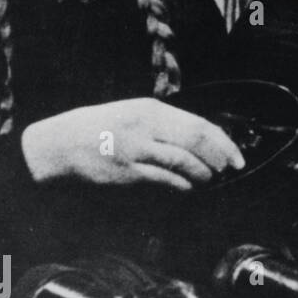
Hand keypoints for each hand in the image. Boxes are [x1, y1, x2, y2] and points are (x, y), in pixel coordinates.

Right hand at [21, 98, 245, 190]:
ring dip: (202, 173)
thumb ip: (164, 123)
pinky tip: (189, 187)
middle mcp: (145, 126)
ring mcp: (135, 149)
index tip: (237, 154)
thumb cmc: (100, 128)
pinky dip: (182, 185)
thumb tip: (202, 138)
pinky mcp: (126, 172)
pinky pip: (164, 179)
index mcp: (150, 109)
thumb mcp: (133, 113)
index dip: (222, 141)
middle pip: (195, 140)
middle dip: (219, 157)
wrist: (60, 144)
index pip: (198, 124)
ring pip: (182, 162)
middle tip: (230, 168)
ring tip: (209, 179)